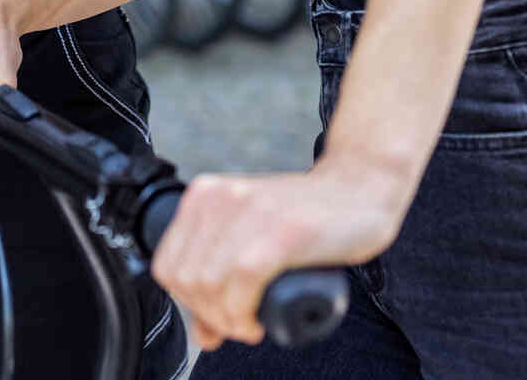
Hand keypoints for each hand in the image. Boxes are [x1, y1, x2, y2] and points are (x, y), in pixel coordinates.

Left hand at [150, 157, 404, 350]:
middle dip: (209, 316)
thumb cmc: (306, 221)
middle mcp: (220, 198)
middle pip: (186, 281)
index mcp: (204, 195)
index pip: (167, 266)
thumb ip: (221, 279)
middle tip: (239, 324)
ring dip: (228, 321)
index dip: (188, 303)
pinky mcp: (280, 231)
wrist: (359, 190)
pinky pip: (241, 283)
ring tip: (250, 324)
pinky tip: (258, 323)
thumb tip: (202, 336)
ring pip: (209, 286)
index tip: (217, 316)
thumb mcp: (253, 240)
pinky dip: (243, 315)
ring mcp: (250, 212)